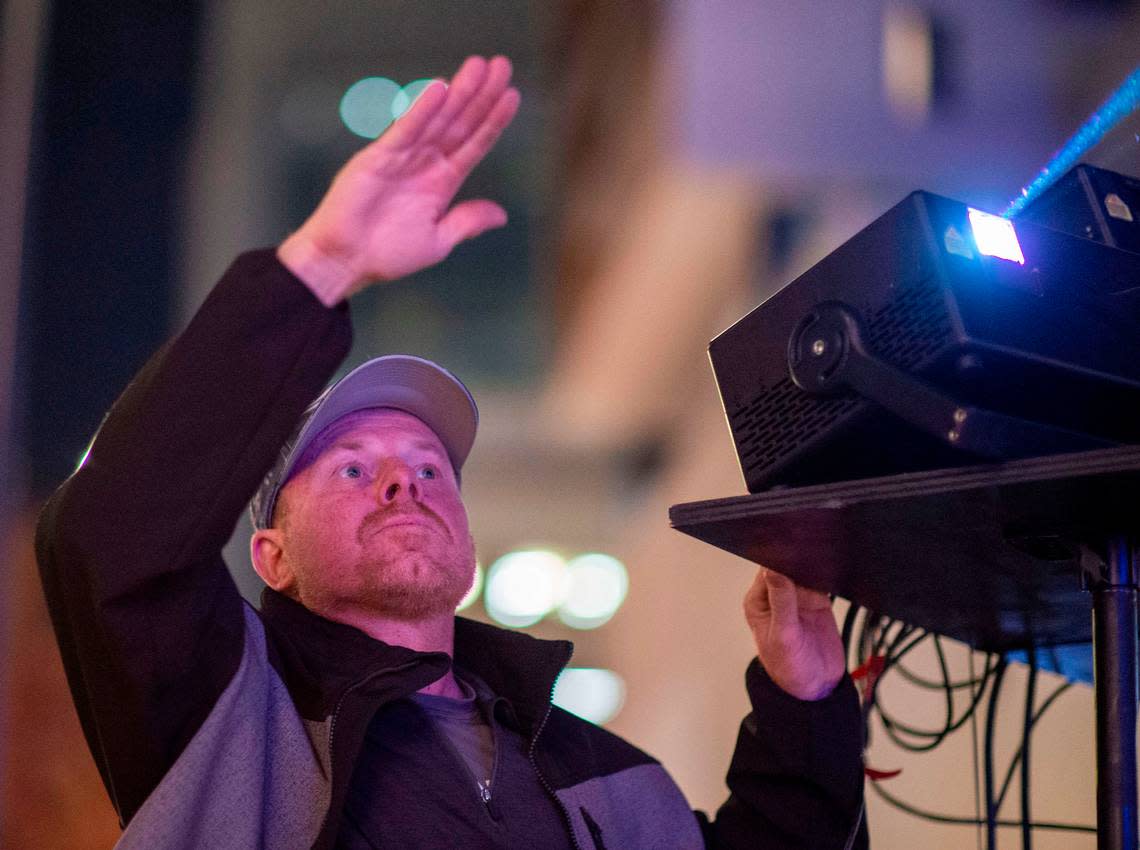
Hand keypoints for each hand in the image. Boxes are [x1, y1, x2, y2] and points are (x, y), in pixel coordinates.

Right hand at [278, 55, 520, 304]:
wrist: (346, 262)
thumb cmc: (387, 255)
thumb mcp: (438, 241)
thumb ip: (467, 222)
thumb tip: (502, 215)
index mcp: (441, 183)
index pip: (474, 144)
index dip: (493, 121)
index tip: (513, 96)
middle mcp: (425, 163)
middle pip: (460, 123)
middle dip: (481, 95)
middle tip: (502, 65)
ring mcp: (402, 157)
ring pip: (437, 119)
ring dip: (459, 93)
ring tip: (479, 66)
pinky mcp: (378, 157)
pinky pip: (406, 129)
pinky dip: (423, 109)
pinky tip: (441, 89)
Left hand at [744, 567, 845, 700]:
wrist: (816, 687)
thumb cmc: (789, 668)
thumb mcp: (784, 636)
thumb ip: (781, 602)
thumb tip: (773, 569)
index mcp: (759, 601)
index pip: (767, 570)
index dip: (779, 560)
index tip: (794, 554)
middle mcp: (776, 597)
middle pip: (786, 566)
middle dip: (798, 561)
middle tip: (813, 558)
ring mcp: (798, 598)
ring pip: (804, 571)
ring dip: (813, 567)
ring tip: (823, 567)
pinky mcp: (817, 602)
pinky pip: (821, 581)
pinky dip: (826, 576)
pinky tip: (831, 576)